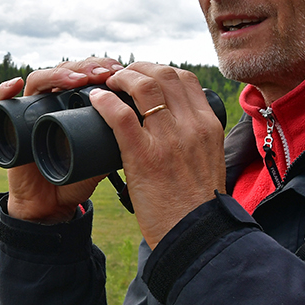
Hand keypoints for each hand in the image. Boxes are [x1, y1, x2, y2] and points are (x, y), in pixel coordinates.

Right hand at [0, 57, 122, 223]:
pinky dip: (3, 91)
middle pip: (64, 71)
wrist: (50, 204)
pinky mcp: (8, 128)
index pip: (85, 73)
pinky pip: (0, 104)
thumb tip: (142, 124)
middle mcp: (50, 102)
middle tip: (105, 73)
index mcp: (73, 103)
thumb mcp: (103, 157)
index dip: (101, 66)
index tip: (120, 70)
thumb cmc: (74, 177)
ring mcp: (29, 112)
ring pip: (38, 81)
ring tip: (78, 79)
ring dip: (58, 74)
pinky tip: (16, 84)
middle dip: (85, 66)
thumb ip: (118, 141)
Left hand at [88, 63, 225, 247]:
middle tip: (120, 76)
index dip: (159, 70)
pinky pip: (121, 116)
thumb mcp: (209, 161)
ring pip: (143, 86)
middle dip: (137, 68)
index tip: (143, 76)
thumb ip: (196, 142)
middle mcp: (192, 126)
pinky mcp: (144, 157)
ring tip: (106, 83)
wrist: (197, 236)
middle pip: (163, 74)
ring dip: (120, 78)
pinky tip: (95, 99)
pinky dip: (105, 101)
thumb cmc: (198, 205)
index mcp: (208, 125)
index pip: (184, 78)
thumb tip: (177, 131)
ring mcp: (169, 140)